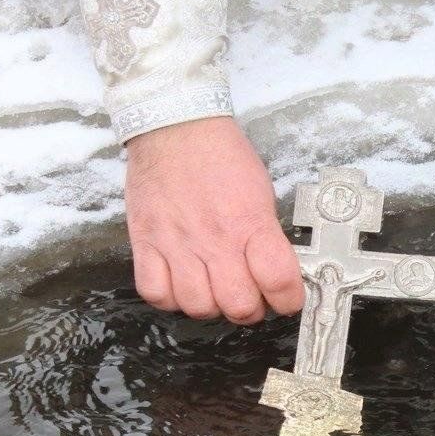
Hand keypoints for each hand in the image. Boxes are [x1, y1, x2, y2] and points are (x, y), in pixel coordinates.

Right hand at [123, 117, 302, 322]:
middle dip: (249, 308)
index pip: (280, 282)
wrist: (174, 127)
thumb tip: (275, 274)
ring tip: (212, 287)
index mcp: (250, 223)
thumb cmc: (221, 156)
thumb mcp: (261, 192)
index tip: (285, 298)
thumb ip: (267, 236)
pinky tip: (179, 283)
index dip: (288, 300)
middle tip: (247, 294)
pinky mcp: (146, 243)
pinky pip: (156, 294)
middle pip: (239, 306)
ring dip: (210, 305)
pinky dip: (170, 297)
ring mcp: (177, 244)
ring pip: (198, 307)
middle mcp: (215, 239)